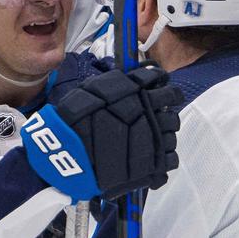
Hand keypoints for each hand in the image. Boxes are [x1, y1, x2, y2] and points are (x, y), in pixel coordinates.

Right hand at [24, 66, 181, 200]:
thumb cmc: (74, 119)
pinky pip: (171, 158)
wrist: (66, 152)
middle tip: (154, 115)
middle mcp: (149, 111)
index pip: (162, 82)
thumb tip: (143, 74)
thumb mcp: (91, 89)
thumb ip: (118, 82)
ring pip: (172, 132)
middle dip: (165, 110)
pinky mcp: (152, 164)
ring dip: (164, 133)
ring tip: (150, 138)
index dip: (162, 86)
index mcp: (135, 90)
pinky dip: (165, 157)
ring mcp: (153, 138)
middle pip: (171, 106)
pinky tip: (153, 157)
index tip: (159, 91)